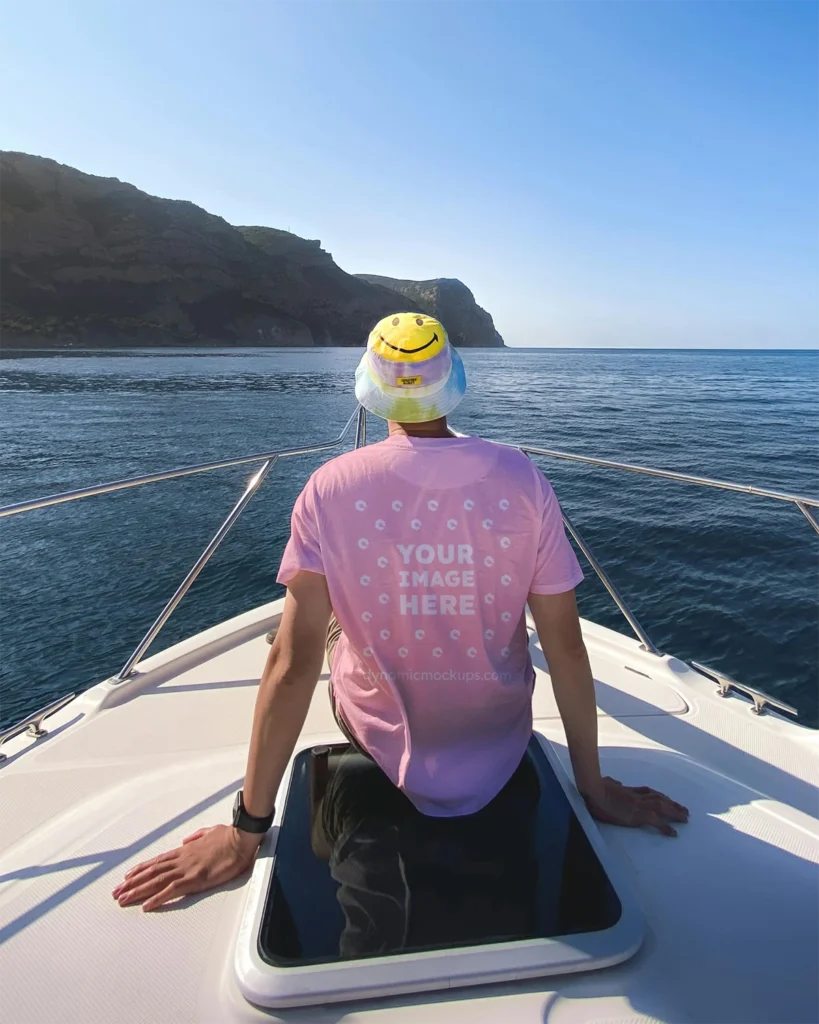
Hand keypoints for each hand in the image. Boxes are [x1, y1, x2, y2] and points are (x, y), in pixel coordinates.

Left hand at [112, 825, 260, 910]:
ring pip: (156, 881)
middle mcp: (181, 859)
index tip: (127, 877)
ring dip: (137, 891)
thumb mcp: (209, 831)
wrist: (240, 838)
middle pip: (151, 872)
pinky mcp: (195, 878)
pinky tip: (146, 906)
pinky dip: (157, 898)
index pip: (157, 861)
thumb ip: (195, 837)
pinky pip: (171, 890)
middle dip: (132, 883)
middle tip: (116, 892)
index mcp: (185, 850)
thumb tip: (185, 841)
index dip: (140, 869)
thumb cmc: (228, 835)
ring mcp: (186, 869)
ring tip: (122, 899)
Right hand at [581, 777, 688, 836]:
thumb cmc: (594, 787)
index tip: (668, 800)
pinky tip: (674, 833)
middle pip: (659, 798)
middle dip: (673, 804)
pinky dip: (666, 827)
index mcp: (629, 791)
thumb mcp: (605, 783)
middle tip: (685, 811)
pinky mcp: (638, 815)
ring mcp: (638, 805)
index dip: (659, 796)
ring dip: (675, 812)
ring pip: (662, 807)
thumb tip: (615, 783)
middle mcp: (637, 797)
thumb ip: (612, 783)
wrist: (594, 791)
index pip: (648, 792)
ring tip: (685, 818)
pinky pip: (656, 821)